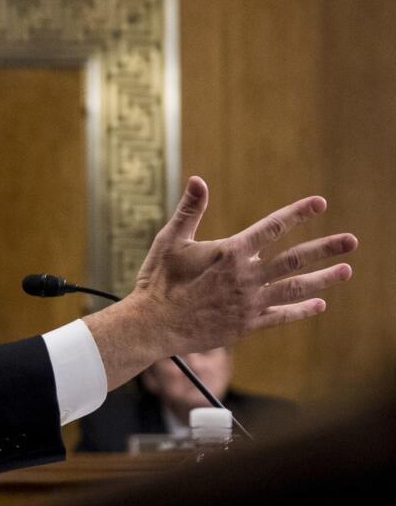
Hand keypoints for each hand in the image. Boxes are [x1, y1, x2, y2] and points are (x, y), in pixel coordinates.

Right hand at [86, 176, 357, 388]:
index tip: (319, 204)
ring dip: (323, 279)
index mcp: (230, 252)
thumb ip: (189, 211)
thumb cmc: (158, 281)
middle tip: (352, 241)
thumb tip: (198, 180)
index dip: (297, 213)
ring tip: (346, 271)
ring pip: (295, 288)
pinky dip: (301, 310)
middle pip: (295, 259)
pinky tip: (319, 305)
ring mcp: (249, 303)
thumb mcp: (170, 241)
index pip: (272, 227)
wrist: (153, 325)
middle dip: (325, 248)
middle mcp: (246, 277)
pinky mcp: (246, 325)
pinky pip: (282, 316)